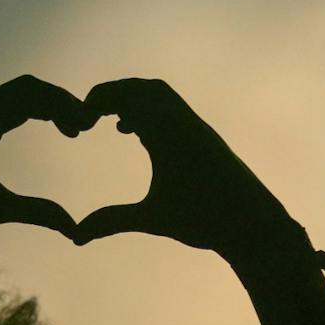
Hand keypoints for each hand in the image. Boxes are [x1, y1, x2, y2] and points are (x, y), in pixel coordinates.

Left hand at [69, 78, 324, 281]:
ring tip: (98, 113)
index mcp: (167, 138)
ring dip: (125, 94)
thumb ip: (114, 219)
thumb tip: (76, 235)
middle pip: (144, 88)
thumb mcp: (149, 218)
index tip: (84, 123)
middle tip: (85, 112)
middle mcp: (180, 128)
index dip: (107, 102)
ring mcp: (193, 131)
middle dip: (111, 91)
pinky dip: (145, 111)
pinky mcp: (203, 141)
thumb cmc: (204, 222)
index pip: (135, 102)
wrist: (248, 230)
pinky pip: (173, 112)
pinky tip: (125, 129)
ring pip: (157, 92)